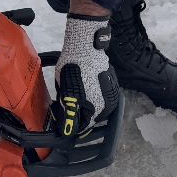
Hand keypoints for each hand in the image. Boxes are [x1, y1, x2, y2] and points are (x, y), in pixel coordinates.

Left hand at [53, 13, 120, 138]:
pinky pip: (102, 97)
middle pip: (91, 118)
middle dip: (79, 115)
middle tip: (66, 105)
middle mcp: (107, 105)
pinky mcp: (113, 84)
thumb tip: (67, 130)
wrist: (86, 46)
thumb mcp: (65, 93)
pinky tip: (85, 87)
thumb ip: (68, 113)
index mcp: (96, 109)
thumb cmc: (73, 69)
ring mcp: (112, 94)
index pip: (82, 127)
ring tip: (75, 95)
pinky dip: (94, 96)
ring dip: (87, 106)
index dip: (70, 125)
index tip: (63, 118)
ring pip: (97, 108)